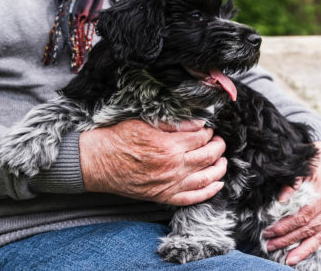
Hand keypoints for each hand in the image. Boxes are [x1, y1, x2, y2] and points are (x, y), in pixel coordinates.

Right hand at [79, 119, 226, 205]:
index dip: (208, 131)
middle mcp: (172, 166)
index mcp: (168, 145)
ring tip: (222, 161)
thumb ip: (173, 124)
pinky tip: (216, 185)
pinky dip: (208, 192)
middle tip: (219, 142)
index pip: (200, 137)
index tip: (208, 129)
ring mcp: (169, 184)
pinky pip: (192, 197)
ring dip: (219, 169)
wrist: (98, 162)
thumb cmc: (118, 139)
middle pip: (207, 156)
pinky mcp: (163, 196)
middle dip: (218, 147)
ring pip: (205, 178)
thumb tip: (198, 123)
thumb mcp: (145, 122)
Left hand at [262, 141, 320, 264]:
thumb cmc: (316, 164)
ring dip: (305, 250)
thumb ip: (293, 184)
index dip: (285, 227)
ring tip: (290, 260)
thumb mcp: (304, 169)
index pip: (302, 217)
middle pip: (309, 230)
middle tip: (271, 247)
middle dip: (288, 240)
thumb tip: (281, 200)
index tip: (269, 232)